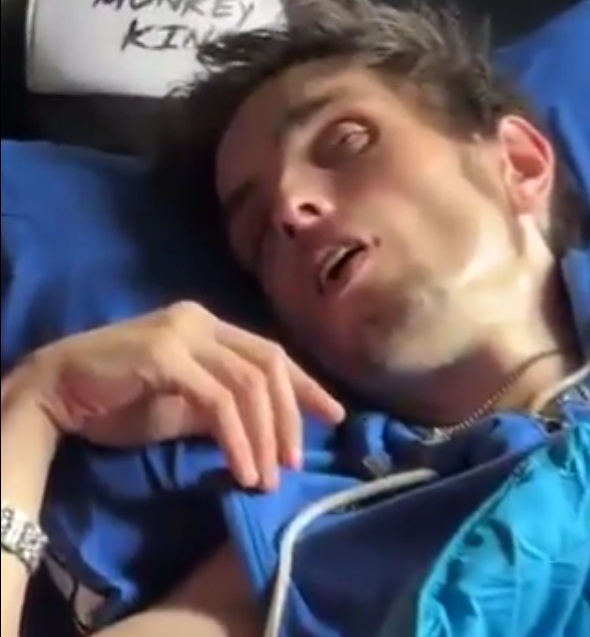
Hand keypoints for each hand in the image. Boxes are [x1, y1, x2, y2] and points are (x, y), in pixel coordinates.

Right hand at [2, 302, 344, 489]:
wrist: (56, 391)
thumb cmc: (117, 399)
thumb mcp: (182, 408)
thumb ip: (223, 410)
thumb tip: (266, 432)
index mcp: (210, 327)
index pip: (271, 353)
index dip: (306, 386)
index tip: (333, 417)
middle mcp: (202, 321)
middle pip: (269, 365)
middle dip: (291, 415)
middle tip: (297, 461)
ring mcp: (184, 334)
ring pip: (249, 383)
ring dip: (265, 434)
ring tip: (269, 478)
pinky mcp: (166, 355)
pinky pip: (218, 400)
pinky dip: (237, 437)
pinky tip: (242, 468)